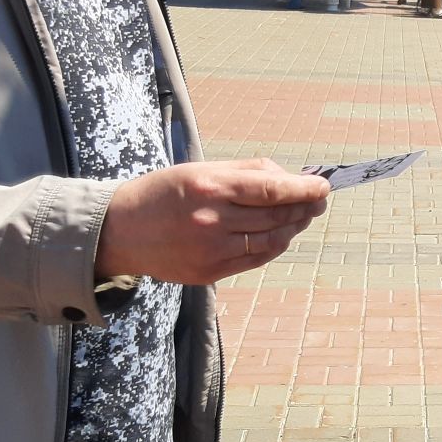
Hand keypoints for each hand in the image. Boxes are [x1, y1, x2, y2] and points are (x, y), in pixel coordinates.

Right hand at [95, 158, 330, 285]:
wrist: (118, 231)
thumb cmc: (163, 192)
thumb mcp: (200, 169)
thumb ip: (246, 171)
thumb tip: (288, 177)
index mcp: (211, 188)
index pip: (273, 190)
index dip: (304, 189)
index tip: (323, 186)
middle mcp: (212, 221)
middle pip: (276, 216)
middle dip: (304, 207)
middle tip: (319, 200)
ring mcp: (211, 250)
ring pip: (271, 240)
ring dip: (294, 228)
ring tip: (303, 216)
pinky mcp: (209, 272)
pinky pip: (255, 259)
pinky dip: (275, 246)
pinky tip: (282, 235)